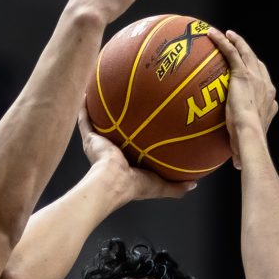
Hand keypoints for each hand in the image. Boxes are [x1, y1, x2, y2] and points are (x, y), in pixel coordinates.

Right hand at [77, 103, 195, 201]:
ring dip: (100, 110)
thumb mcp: (161, 185)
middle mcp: (111, 151)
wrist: (113, 182)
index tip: (147, 123)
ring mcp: (99, 144)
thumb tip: (194, 183)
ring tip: (105, 93)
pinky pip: (85, 119)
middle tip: (129, 103)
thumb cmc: (135, 185)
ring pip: (98, 123)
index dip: (138, 136)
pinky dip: (84, 107)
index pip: (132, 147)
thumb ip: (177, 186)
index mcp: (126, 162)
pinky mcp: (90, 139)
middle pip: (116, 132)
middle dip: (120, 120)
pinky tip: (87, 92)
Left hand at [209, 26, 276, 169]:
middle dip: (250, 54)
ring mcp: (256, 78)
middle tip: (240, 48)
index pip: (265, 86)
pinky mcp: (243, 74)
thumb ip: (241, 152)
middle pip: (258, 64)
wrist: (250, 135)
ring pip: (247, 53)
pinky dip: (223, 41)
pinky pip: (232, 52)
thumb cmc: (248, 145)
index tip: (251, 77)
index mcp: (269, 101)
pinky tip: (212, 34)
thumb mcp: (244, 145)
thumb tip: (239, 167)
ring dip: (238, 41)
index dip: (259, 79)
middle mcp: (266, 86)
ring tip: (228, 34)